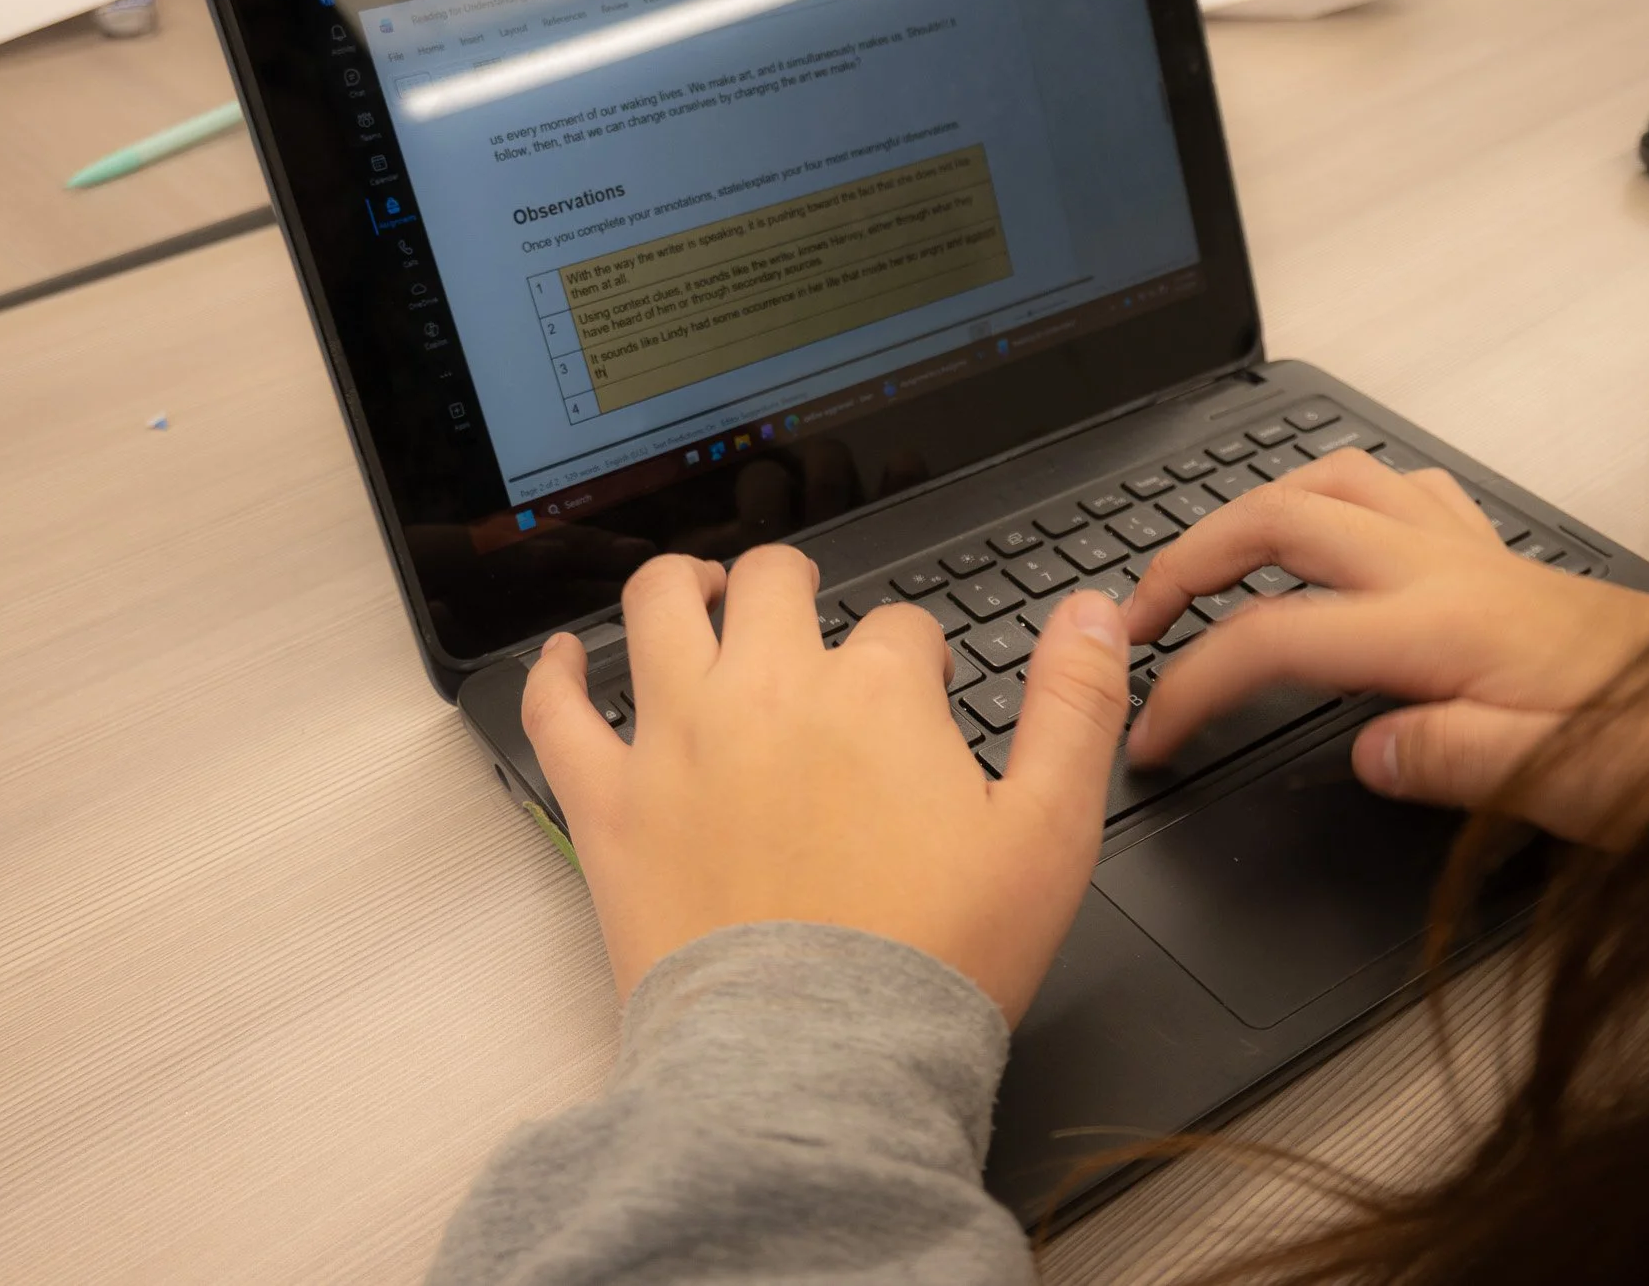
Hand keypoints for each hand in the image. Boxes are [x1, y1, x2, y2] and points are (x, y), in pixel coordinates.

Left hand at [521, 545, 1133, 1021]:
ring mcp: (677, 738)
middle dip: (796, 585)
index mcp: (875, 691)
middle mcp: (767, 690)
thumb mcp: (1051, 832)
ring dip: (683, 583)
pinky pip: (557, 709)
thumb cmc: (932, 959)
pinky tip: (565, 659)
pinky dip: (554, 671)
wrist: (818, 1065)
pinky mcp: (609, 802)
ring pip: (660, 605)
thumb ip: (1075, 707)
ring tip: (698, 590)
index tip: (916, 697)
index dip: (915, 655)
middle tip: (806, 614)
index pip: (900, 628)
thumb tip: (1094, 612)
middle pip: (774, 584)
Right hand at [1122, 450, 1648, 843]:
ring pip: (1327, 481)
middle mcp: (1442, 571)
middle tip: (1134, 617)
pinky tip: (1322, 532)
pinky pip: (1396, 489)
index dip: (1191, 686)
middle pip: (1274, 522)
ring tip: (1202, 562)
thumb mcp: (1560, 785)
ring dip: (1246, 511)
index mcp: (1439, 633)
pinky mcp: (1492, 558)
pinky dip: (1333, 497)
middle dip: (1183, 561)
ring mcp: (1465, 553)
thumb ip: (1449, 760)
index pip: (1273, 640)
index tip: (1151, 734)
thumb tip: (1358, 748)